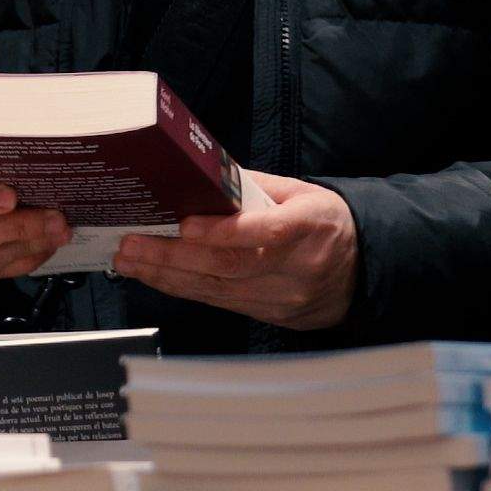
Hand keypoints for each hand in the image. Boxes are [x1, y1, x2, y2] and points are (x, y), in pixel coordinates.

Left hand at [112, 170, 358, 329]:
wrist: (361, 271)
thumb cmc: (325, 223)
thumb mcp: (301, 192)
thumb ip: (252, 186)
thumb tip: (202, 175)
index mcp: (310, 226)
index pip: (264, 234)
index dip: (221, 233)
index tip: (184, 225)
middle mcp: (298, 267)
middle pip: (229, 268)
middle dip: (171, 258)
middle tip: (130, 246)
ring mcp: (284, 298)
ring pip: (217, 290)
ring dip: (167, 277)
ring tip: (129, 262)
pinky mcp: (270, 315)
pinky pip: (220, 302)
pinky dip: (183, 289)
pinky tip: (156, 276)